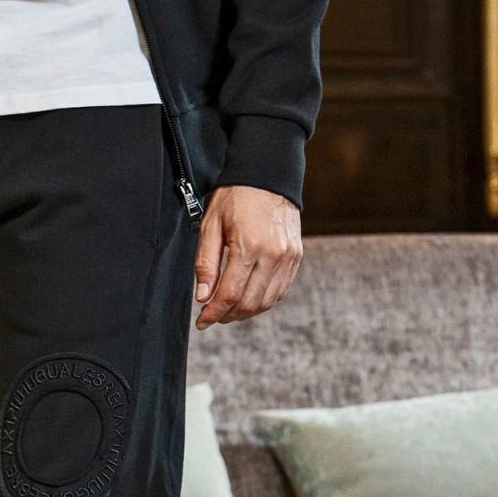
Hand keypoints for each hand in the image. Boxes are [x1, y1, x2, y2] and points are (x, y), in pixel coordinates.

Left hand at [192, 185, 301, 328]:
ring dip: (246, 312)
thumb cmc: (235, 196)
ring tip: (228, 310)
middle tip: (212, 316)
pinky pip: (280, 290)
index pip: (230, 293)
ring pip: (267, 301)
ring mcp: (288, 257)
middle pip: (249, 302)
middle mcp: (273, 255)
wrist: (267, 174)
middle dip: (228, 315)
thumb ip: (206, 263)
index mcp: (248, 246)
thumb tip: (203, 296)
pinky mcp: (296, 257)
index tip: (202, 322)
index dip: (213, 312)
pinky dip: (263, 301)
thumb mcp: (211, 224)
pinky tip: (248, 299)